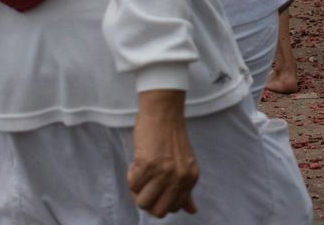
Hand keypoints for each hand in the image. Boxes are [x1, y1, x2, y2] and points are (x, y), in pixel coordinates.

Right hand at [127, 90, 197, 217]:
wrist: (163, 112)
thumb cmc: (171, 137)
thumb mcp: (185, 165)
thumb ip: (186, 190)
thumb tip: (192, 211)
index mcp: (191, 179)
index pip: (173, 209)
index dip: (159, 200)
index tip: (154, 186)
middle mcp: (180, 178)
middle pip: (157, 211)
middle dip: (146, 200)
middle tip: (143, 184)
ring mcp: (164, 173)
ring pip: (143, 202)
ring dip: (136, 190)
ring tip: (139, 173)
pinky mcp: (147, 165)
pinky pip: (133, 185)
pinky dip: (131, 176)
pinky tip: (136, 162)